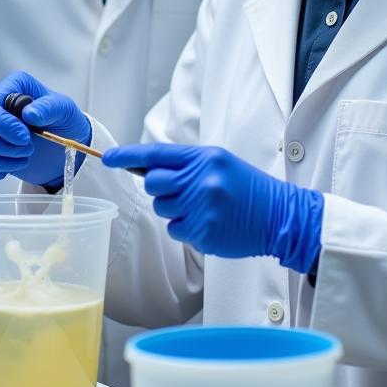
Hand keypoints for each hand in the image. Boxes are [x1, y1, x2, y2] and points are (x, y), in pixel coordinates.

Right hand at [0, 71, 90, 186]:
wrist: (63, 143)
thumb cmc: (63, 120)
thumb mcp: (64, 110)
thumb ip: (49, 108)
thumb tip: (30, 113)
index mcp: (11, 88)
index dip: (3, 126)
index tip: (25, 138)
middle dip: (4, 147)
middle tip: (29, 149)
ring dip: (0, 161)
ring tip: (24, 158)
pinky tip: (11, 166)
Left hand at [101, 144, 323, 273]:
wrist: (280, 216)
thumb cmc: (247, 188)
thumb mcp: (219, 164)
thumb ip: (186, 165)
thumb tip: (148, 170)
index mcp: (204, 157)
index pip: (157, 154)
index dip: (127, 156)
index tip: (107, 158)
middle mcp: (201, 179)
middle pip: (154, 183)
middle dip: (160, 189)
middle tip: (182, 192)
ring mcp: (202, 206)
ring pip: (163, 208)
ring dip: (176, 210)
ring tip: (204, 208)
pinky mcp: (204, 231)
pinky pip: (175, 229)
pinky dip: (186, 228)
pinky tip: (208, 223)